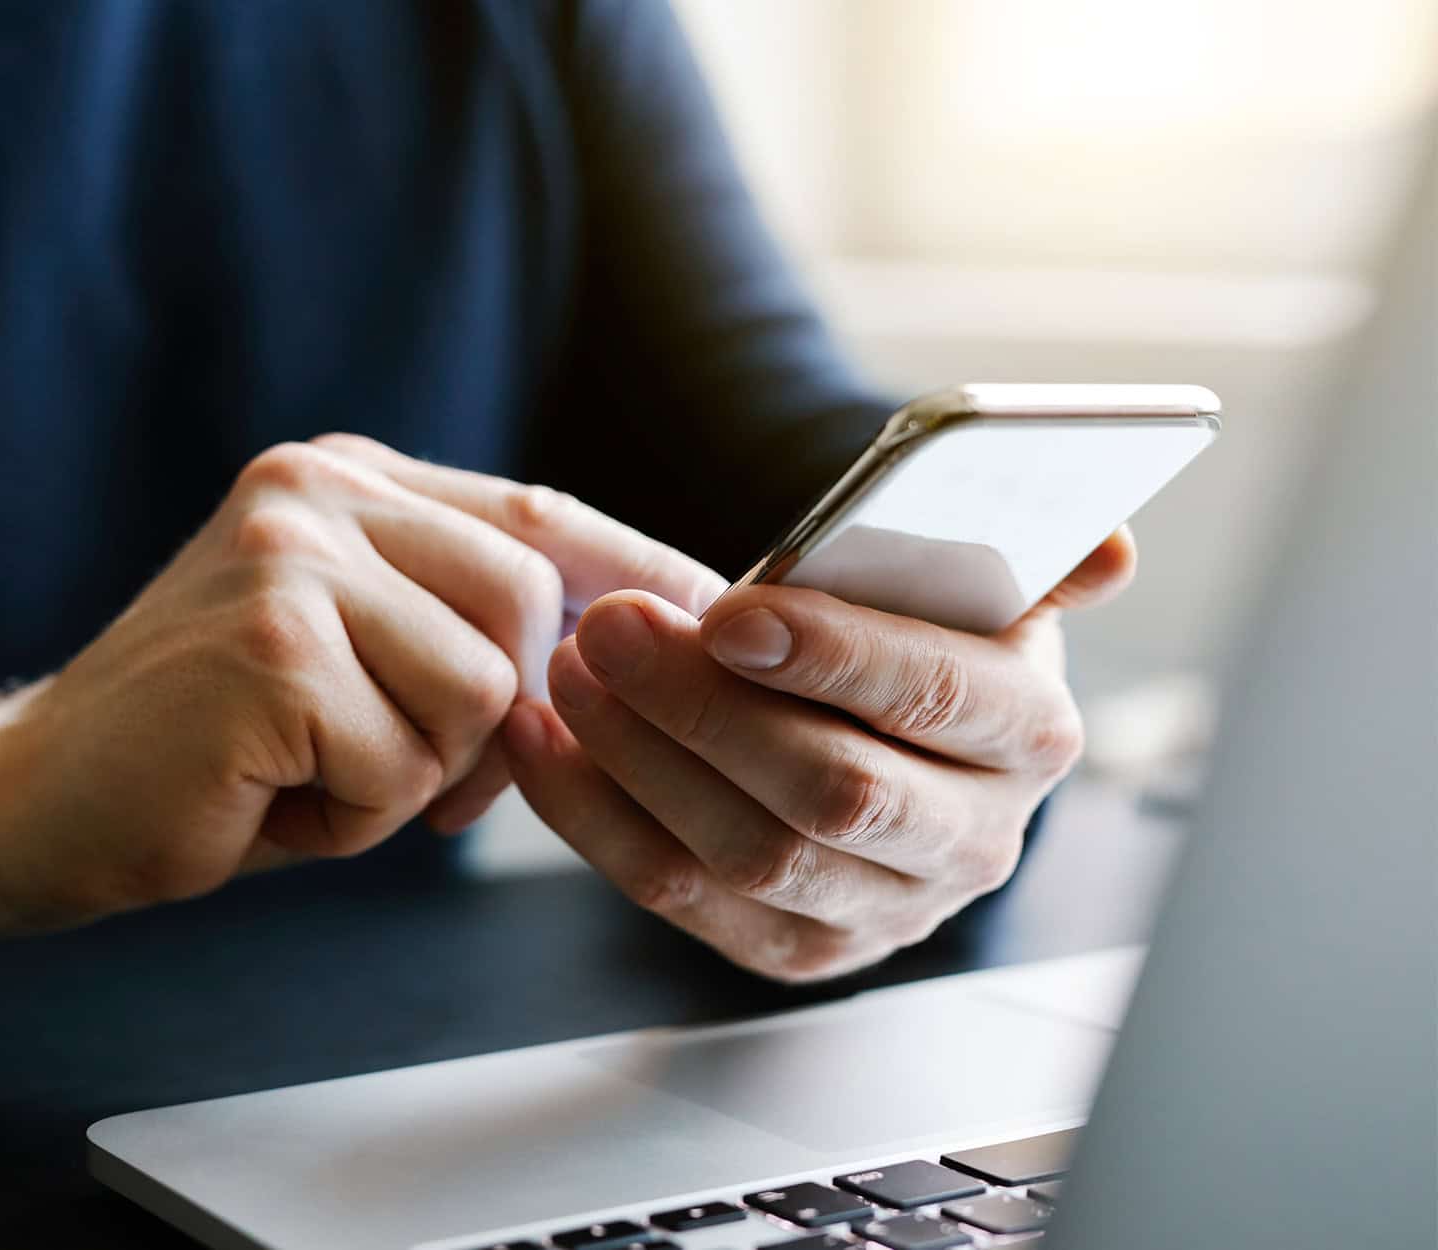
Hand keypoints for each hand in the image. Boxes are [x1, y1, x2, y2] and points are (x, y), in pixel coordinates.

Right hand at [0, 436, 717, 1014]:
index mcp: (339, 477)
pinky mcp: (273, 647)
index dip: (637, 577)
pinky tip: (261, 795)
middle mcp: (316, 490)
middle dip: (490, 722)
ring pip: (479, 693)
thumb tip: (622, 648)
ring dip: (412, 778)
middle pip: (529, 607)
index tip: (723, 625)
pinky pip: (408, 764)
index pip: (537, 513)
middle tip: (384, 772)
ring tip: (301, 773)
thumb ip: (453, 624)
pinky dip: (354, 816)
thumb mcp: (345, 657)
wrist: (30, 801)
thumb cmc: (205, 752)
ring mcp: (291, 559)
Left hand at [501, 530, 1136, 981]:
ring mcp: (884, 907)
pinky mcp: (799, 949)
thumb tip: (1110, 549)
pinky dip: (596, 817)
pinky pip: (678, 895)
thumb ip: (1031, 555)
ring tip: (573, 669)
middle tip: (613, 627)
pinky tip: (545, 742)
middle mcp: (973, 838)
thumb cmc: (912, 631)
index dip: (834, 656)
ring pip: (748, 852)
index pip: (940, 699)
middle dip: (705, 708)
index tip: (729, 612)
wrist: (880, 725)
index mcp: (1030, 733)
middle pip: (832, 789)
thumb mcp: (977, 580)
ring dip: (639, 758)